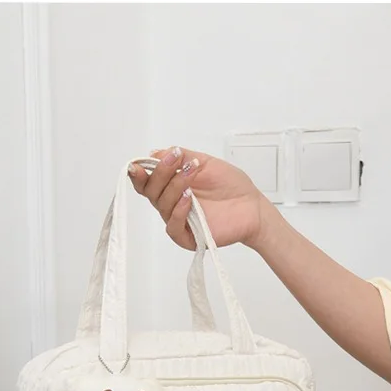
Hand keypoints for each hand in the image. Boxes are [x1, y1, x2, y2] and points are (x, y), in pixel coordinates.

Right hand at [127, 146, 269, 250]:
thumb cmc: (231, 186)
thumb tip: (155, 153)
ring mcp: (179, 221)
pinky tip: (188, 198)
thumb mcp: (204, 162)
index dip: (139, 173)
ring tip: (191, 174)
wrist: (251, 206)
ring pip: (162, 205)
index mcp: (172, 186)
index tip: (138, 164)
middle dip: (161, 172)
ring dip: (174, 185)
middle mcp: (172, 204)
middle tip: (176, 160)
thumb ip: (181, 157)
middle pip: (150, 191)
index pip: (147, 182)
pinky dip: (178, 210)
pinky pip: (173, 226)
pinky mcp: (188, 237)